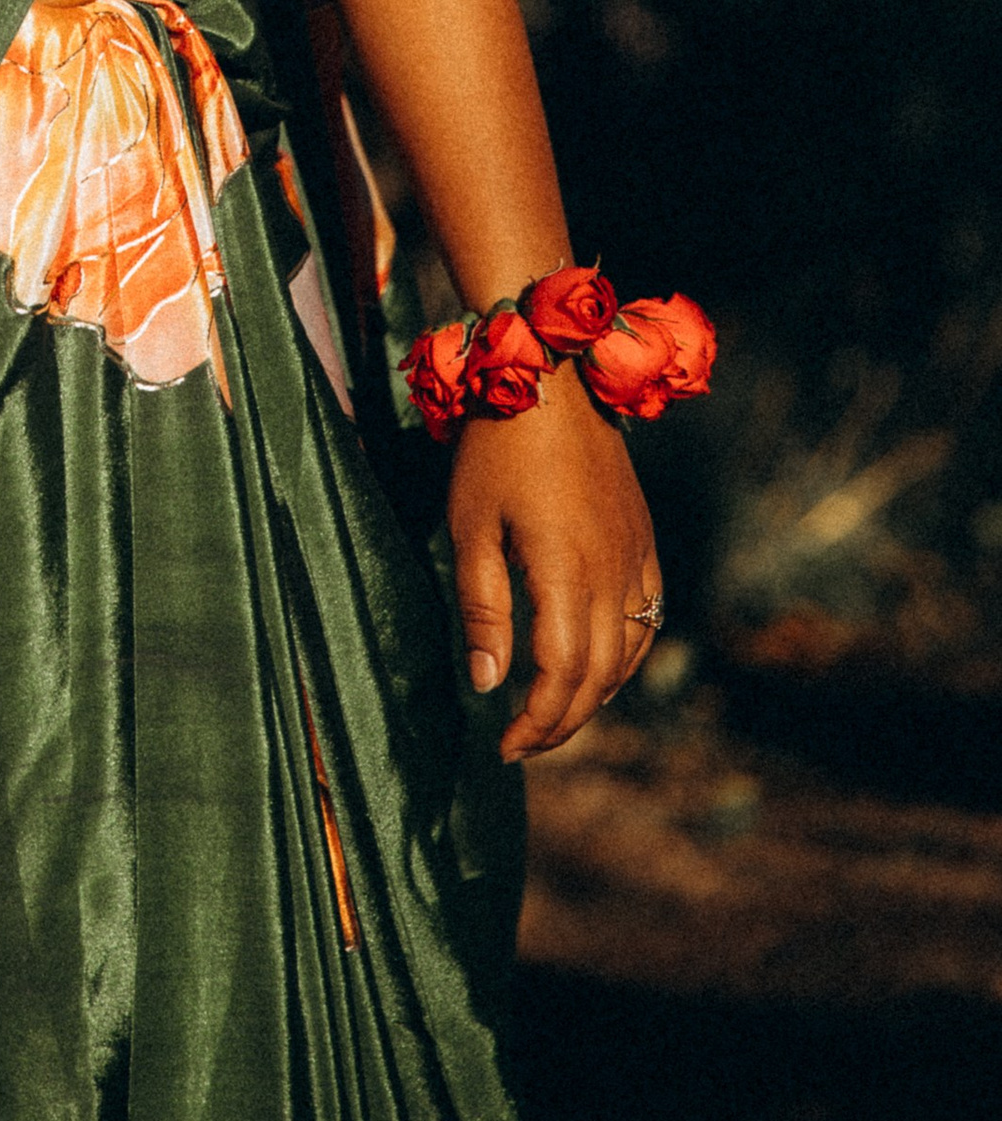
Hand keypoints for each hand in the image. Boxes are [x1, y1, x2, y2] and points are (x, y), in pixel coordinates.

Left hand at [448, 361, 661, 759]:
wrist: (549, 374)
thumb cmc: (495, 446)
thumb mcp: (470, 524)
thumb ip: (481, 607)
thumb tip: (486, 684)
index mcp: (567, 572)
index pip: (561, 675)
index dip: (536, 722)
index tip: (504, 746)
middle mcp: (614, 572)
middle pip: (599, 676)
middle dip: (562, 722)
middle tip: (522, 745)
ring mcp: (636, 555)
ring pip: (630, 653)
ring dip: (596, 695)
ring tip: (554, 716)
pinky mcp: (644, 538)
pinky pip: (649, 616)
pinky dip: (628, 656)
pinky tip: (602, 667)